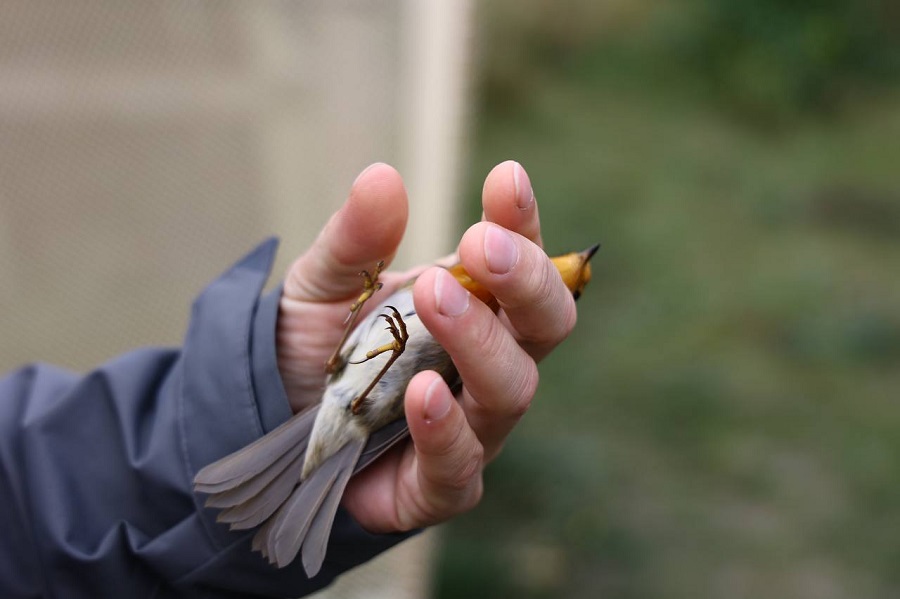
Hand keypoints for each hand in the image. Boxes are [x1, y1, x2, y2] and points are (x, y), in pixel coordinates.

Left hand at [276, 161, 577, 532]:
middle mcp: (487, 364)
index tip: (506, 179)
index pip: (523, 262)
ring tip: (436, 298)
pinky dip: (445, 429)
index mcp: (474, 307)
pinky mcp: (439, 484)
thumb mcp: (324, 285)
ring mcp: (473, 427)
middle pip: (545, 325)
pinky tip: (422, 394)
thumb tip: (381, 179)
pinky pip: (460, 464)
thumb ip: (355, 241)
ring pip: (511, 389)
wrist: (273, 425)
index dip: (523, 223)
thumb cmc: (318, 350)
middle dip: (524, 281)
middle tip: (479, 244)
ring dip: (480, 341)